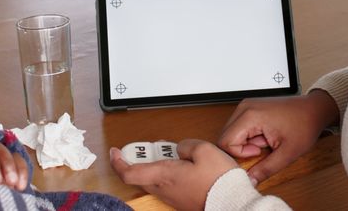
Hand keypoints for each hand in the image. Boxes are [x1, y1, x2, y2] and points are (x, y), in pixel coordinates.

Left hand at [110, 139, 236, 210]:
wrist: (232, 203)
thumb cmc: (218, 180)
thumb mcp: (204, 150)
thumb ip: (187, 145)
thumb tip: (181, 149)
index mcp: (164, 175)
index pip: (129, 173)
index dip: (118, 162)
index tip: (115, 152)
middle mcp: (164, 189)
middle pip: (140, 175)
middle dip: (140, 159)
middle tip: (149, 146)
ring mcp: (173, 197)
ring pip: (154, 180)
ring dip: (155, 165)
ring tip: (172, 152)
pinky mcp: (182, 201)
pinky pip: (167, 185)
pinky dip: (168, 173)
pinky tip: (183, 165)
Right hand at [217, 90, 338, 184]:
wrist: (314, 110)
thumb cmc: (304, 125)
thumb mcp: (287, 153)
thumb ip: (266, 169)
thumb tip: (250, 181)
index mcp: (250, 115)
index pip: (225, 142)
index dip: (240, 154)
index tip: (259, 152)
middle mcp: (244, 107)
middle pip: (225, 136)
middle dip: (242, 148)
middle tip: (263, 148)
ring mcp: (246, 106)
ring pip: (231, 133)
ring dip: (245, 143)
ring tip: (266, 141)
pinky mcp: (250, 108)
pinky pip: (239, 127)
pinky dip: (249, 136)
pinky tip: (265, 136)